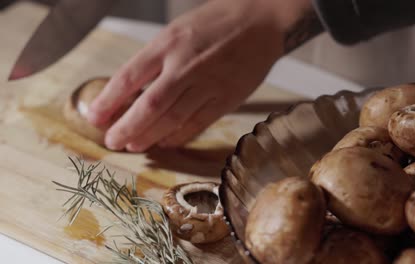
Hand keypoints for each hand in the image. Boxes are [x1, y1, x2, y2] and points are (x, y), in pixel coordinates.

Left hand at [87, 0, 316, 151]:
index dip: (108, 101)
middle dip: (126, 127)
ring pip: (172, 119)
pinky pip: (198, 123)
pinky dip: (178, 136)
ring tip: (133, 146)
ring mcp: (208, 84)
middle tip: (112, 141)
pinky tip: (164, 143)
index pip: (129, 77)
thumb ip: (158, 58)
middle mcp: (186, 65)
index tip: (95, 117)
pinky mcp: (227, 98)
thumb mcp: (179, 30)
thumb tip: (132, 90)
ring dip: (149, 136)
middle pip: (149, 105)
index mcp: (169, 43)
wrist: (261, 22)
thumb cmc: (217, 23)